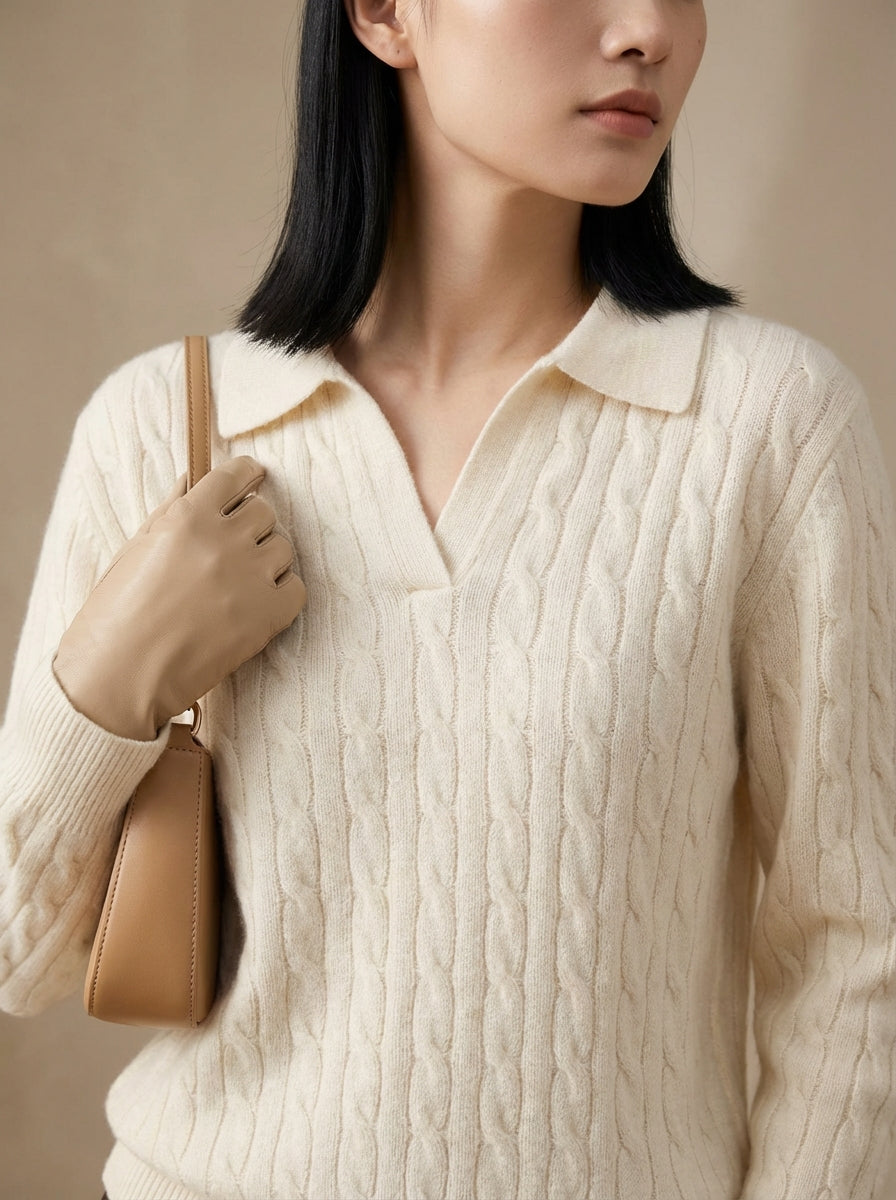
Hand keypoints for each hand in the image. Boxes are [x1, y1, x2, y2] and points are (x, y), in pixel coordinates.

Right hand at [52, 455, 305, 739]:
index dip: (247, 475)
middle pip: (264, 512)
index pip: (235, 475)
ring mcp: (250, 577)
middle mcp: (223, 540)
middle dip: (250, 527)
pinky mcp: (268, 615)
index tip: (253, 477)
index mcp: (186, 517)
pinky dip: (281, 595)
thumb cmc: (116, 615)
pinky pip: (295, 588)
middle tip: (230, 551)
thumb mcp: (134, 550)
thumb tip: (192, 480)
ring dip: (265, 561)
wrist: (118, 678)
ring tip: (236, 586)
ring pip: (283, 548)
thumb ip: (170, 511)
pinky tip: (254, 608)